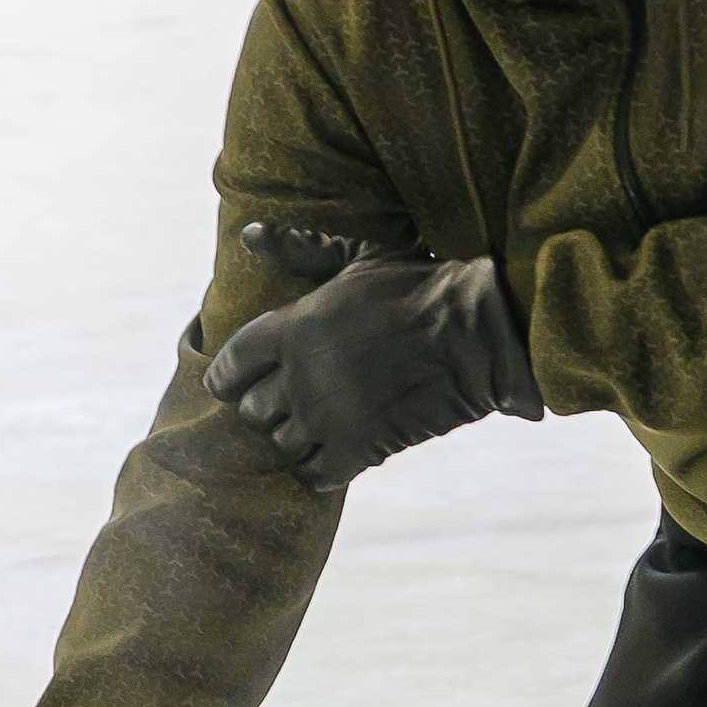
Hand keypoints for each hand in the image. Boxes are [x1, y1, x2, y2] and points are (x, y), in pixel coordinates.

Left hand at [202, 224, 542, 494]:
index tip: (237, 382)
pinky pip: (314, 475)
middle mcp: (300, 375)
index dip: (228, 377)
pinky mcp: (359, 449)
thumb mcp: (358, 258)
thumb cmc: (418, 289)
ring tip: (324, 421)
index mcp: (292, 326)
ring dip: (298, 436)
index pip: (229, 365)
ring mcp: (328, 416)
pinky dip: (321, 468)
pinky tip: (338, 452)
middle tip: (298, 397)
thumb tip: (249, 231)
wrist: (478, 334)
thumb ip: (300, 249)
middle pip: (253, 411)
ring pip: (282, 444)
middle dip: (271, 405)